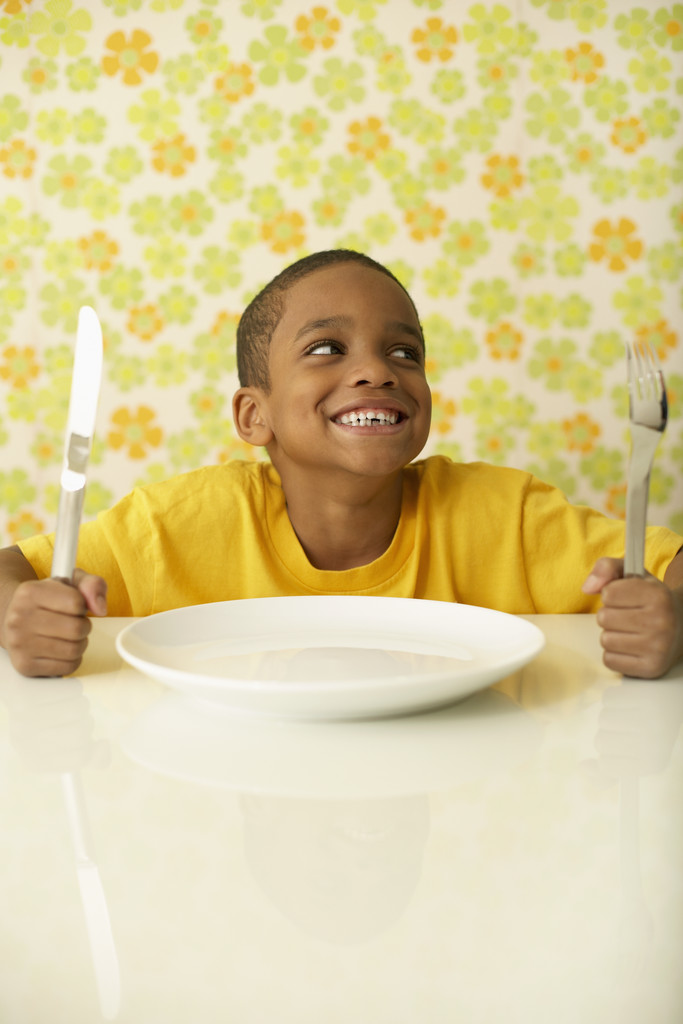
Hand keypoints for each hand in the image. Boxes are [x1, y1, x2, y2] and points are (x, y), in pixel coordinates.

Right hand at [1, 570, 106, 677]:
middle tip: (74, 623)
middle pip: (76, 629)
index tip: (74, 606)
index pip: (76, 603)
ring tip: (69, 636)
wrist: (16, 618)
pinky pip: (67, 667)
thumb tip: (100, 608)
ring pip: (74, 650)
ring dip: (80, 643)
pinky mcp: (25, 665)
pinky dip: (72, 659)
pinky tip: (62, 649)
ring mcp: (20, 644)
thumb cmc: (47, 600)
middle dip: (84, 626)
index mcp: (30, 592)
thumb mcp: (71, 582)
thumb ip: (93, 585)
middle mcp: (20, 618)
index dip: (82, 605)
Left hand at [582, 557, 682, 678]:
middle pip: (604, 618)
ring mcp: (658, 648)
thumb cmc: (650, 600)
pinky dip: (615, 654)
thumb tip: (587, 587)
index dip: (612, 594)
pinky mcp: (651, 668)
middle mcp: (661, 622)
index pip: (609, 593)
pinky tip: (631, 646)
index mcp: (658, 595)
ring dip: (612, 635)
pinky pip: (609, 660)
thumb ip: (606, 568)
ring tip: (630, 630)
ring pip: (605, 640)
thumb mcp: (632, 575)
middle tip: (628, 615)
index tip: (626, 597)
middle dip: (610, 615)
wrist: (681, 626)